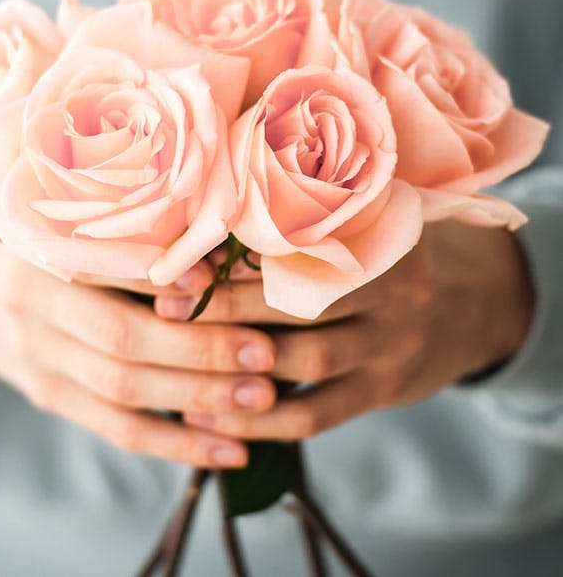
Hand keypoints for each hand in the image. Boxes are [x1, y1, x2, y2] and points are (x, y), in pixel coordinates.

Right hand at [0, 204, 277, 465]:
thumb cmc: (49, 239)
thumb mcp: (75, 216)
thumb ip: (134, 228)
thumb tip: (230, 248)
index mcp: (38, 246)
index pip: (107, 264)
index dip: (165, 276)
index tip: (227, 281)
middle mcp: (30, 304)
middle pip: (120, 337)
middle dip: (199, 350)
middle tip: (266, 354)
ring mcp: (37, 359)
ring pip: (123, 389)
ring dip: (197, 398)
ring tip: (262, 399)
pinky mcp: (51, 396)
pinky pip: (116, 428)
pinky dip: (176, 443)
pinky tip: (229, 451)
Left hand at [155, 221, 534, 440]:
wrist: (470, 307)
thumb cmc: (388, 260)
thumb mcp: (368, 225)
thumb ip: (310, 218)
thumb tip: (213, 216)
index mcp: (376, 236)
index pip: (300, 242)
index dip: (236, 253)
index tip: (181, 260)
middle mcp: (389, 289)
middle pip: (299, 300)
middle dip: (227, 306)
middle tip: (166, 309)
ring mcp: (389, 344)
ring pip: (307, 358)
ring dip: (238, 366)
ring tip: (175, 369)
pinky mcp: (382, 390)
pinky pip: (317, 413)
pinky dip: (261, 421)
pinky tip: (212, 420)